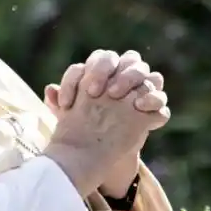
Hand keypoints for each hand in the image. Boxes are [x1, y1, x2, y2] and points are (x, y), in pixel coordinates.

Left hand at [44, 50, 167, 196]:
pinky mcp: (153, 110)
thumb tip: (50, 90)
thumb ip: (60, 102)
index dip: (93, 70)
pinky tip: (139, 108)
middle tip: (100, 92)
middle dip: (118, 71)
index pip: (104, 58)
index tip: (80, 93)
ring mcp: (143, 91)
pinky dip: (153, 100)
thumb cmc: (83, 126)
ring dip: (135, 78)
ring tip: (118, 97)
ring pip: (150, 73)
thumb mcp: (68, 116)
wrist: (99, 152)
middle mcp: (127, 76)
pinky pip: (160, 99)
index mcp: (106, 71)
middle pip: (131, 59)